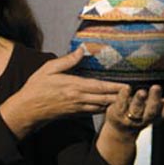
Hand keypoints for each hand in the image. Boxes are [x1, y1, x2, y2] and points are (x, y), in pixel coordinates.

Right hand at [0, 48, 128, 138]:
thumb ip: (67, 61)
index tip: (130, 85)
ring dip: (116, 104)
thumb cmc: (36, 87)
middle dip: (122, 97)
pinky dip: (105, 109)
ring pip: (102, 107)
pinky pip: (94, 112)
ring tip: (128, 100)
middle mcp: (79, 99)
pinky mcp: (75, 114)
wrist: (27, 109)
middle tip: (136, 94)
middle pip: (106, 99)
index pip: (101, 86)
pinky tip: (109, 105)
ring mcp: (78, 109)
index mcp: (74, 86)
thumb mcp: (48, 69)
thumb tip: (81, 50)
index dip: (117, 87)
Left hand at [105, 83, 163, 137]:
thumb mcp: (161, 107)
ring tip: (142, 91)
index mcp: (158, 115)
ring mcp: (131, 116)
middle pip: (151, 110)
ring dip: (139, 100)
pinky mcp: (117, 113)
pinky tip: (126, 87)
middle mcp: (145, 117)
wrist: (122, 130)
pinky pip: (120, 104)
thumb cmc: (145, 113)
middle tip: (156, 87)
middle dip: (154, 100)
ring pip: (136, 109)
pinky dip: (123, 96)